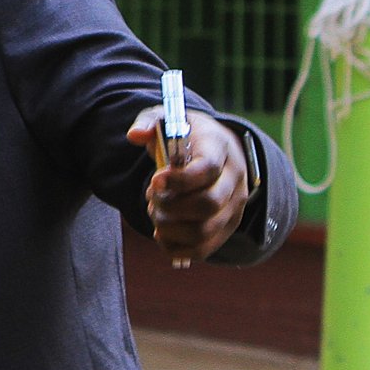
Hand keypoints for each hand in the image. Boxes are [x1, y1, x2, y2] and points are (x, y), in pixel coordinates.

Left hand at [126, 108, 250, 265]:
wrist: (212, 151)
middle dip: (169, 205)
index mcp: (220, 148)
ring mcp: (233, 207)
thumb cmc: (184, 136)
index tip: (155, 179)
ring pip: (204, 231)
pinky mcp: (225, 228)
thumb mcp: (167, 119)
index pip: (208, 169)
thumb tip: (135, 136)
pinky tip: (161, 233)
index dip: (180, 179)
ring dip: (169, 227)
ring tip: (156, 211)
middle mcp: (234, 179)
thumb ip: (147, 123)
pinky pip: (203, 249)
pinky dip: (175, 248)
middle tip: (153, 195)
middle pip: (207, 204)